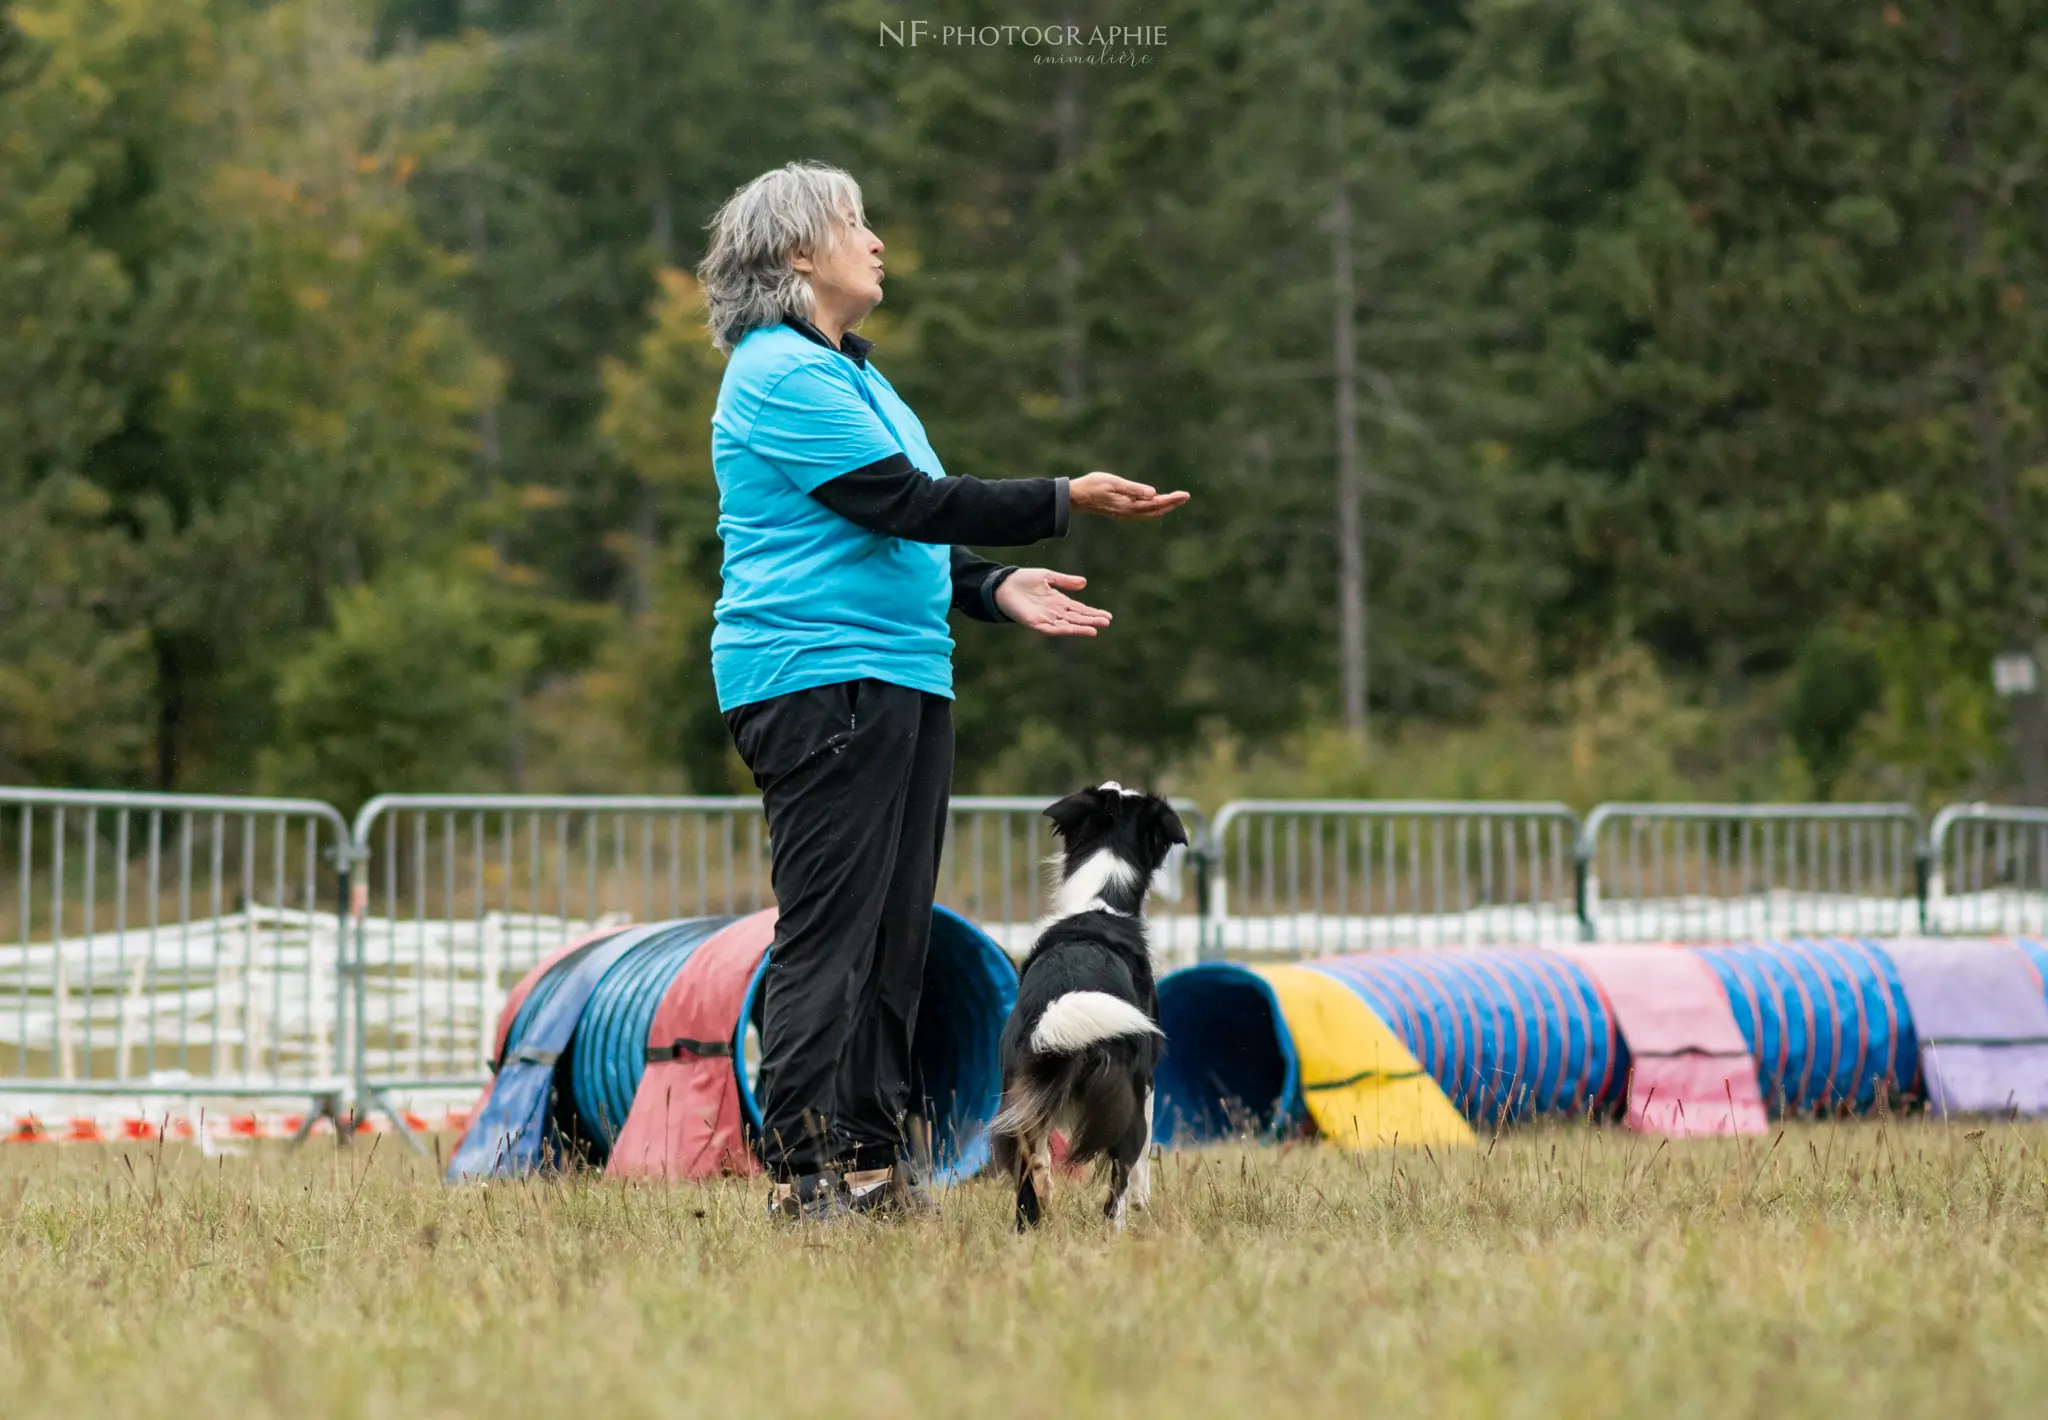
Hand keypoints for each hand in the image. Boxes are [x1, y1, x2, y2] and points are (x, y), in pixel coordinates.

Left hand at [994, 568, 1113, 636]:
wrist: (1003, 584)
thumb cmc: (1023, 580)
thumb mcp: (1048, 577)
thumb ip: (1065, 581)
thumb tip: (1084, 583)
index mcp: (1058, 602)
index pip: (1079, 609)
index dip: (1093, 613)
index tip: (1107, 616)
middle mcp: (1054, 612)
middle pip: (1076, 618)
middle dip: (1091, 621)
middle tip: (1107, 622)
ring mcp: (1045, 618)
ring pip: (1066, 625)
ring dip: (1080, 628)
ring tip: (1094, 630)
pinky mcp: (1034, 622)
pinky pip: (1050, 628)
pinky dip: (1061, 629)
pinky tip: (1071, 629)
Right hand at [1069, 472, 1189, 519]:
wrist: (1076, 497)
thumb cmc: (1092, 486)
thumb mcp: (1114, 483)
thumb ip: (1134, 488)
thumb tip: (1153, 493)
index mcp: (1129, 506)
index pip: (1156, 503)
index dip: (1172, 500)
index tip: (1185, 495)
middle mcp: (1129, 513)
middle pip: (1156, 510)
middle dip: (1171, 504)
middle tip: (1185, 496)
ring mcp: (1125, 513)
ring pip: (1150, 513)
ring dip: (1164, 506)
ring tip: (1176, 500)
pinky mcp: (1122, 511)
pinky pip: (1143, 512)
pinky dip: (1154, 508)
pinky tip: (1156, 503)